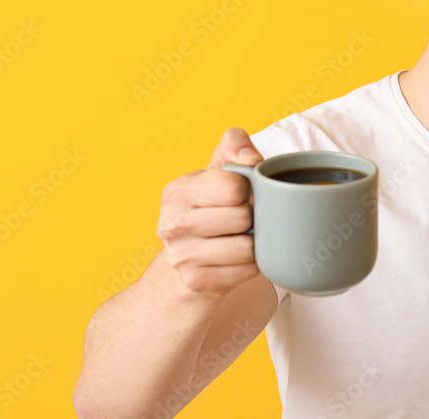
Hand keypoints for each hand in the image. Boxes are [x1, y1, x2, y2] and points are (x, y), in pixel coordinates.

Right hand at [157, 127, 264, 298]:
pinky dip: (252, 265)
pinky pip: (246, 271)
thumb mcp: (217, 170)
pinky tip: (240, 258)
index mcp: (177, 191)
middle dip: (253, 217)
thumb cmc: (212, 206)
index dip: (248, 188)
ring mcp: (181, 257)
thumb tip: (251, 159)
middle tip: (245, 219)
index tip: (241, 194)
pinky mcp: (197, 282)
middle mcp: (172, 224)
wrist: (189, 258)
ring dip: (255, 243)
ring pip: (246, 247)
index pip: (232, 186)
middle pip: (242, 217)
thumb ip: (234, 146)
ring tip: (244, 237)